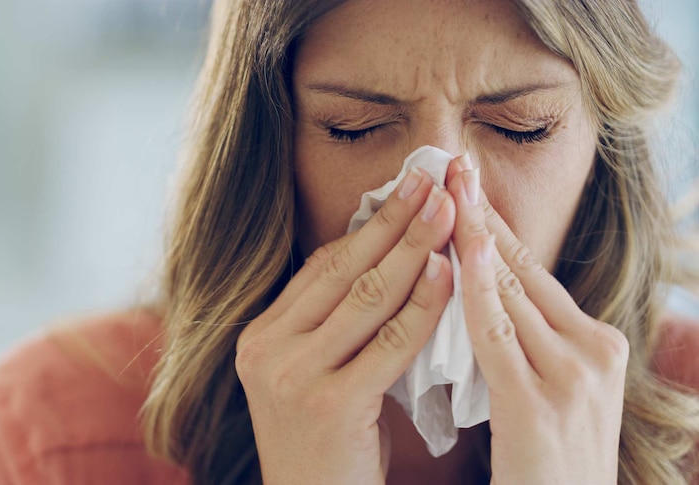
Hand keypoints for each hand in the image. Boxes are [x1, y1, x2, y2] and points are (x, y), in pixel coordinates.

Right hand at [236, 167, 454, 483]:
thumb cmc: (328, 445)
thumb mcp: (316, 376)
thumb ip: (337, 325)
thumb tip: (387, 258)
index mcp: (261, 336)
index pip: (322, 267)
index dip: (367, 225)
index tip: (405, 189)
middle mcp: (266, 349)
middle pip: (344, 270)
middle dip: (394, 220)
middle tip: (433, 179)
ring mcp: (292, 376)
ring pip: (367, 298)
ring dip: (414, 249)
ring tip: (449, 211)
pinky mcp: (328, 404)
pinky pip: (388, 343)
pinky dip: (423, 306)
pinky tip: (450, 274)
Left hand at [445, 157, 627, 484]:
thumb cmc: (544, 464)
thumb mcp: (544, 390)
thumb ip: (520, 342)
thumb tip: (475, 290)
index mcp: (594, 344)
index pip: (533, 271)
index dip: (495, 225)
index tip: (465, 185)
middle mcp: (593, 350)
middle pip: (523, 268)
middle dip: (482, 214)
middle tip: (452, 165)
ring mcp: (572, 375)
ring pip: (510, 290)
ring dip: (472, 235)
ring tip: (446, 188)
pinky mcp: (539, 403)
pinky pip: (496, 333)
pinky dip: (474, 288)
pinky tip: (454, 252)